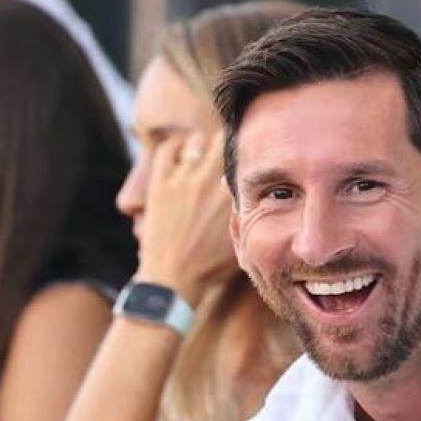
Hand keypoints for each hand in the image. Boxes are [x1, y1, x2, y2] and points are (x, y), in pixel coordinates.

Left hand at [136, 131, 239, 305]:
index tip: (249, 153)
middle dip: (228, 142)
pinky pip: (169, 149)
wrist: (173, 279)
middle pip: (224, 140)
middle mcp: (211, 182)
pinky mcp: (161, 184)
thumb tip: (260, 192)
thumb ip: (247, 211)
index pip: (246, 157)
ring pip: (198, 141)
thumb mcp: (241, 238)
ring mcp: (184, 181)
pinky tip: (182, 154)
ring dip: (203, 145)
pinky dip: (177, 146)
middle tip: (227, 150)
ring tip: (205, 154)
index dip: (249, 151)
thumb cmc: (210, 265)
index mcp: (234, 195)